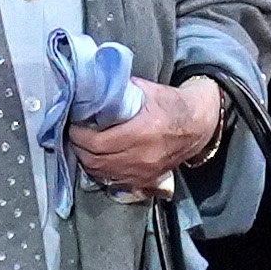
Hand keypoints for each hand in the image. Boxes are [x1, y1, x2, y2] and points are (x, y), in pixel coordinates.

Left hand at [68, 75, 220, 195]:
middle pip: (95, 160)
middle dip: (78, 148)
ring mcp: (143, 172)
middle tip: (73, 135)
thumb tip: (93, 88)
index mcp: (142, 132)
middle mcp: (142, 156)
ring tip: (82, 146)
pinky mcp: (145, 181)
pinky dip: (100, 171)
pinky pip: (113, 181)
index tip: (73, 125)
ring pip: (102, 173)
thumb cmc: (171, 104)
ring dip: (87, 161)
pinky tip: (97, 159)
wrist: (197, 126)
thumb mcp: (147, 90)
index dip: (79, 135)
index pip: (97, 142)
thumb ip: (119, 91)